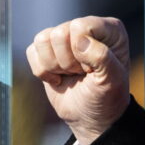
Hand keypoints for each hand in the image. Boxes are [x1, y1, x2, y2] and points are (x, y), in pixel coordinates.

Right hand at [27, 16, 130, 144]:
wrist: (91, 118)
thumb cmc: (107, 97)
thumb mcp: (113, 81)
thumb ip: (101, 57)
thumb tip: (80, 40)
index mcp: (110, 30)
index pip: (80, 26)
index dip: (82, 52)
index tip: (93, 69)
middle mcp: (86, 28)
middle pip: (59, 34)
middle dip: (68, 62)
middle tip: (82, 73)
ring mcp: (66, 37)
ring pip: (42, 40)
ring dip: (55, 66)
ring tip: (71, 74)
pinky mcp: (47, 50)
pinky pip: (31, 51)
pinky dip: (42, 71)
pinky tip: (59, 78)